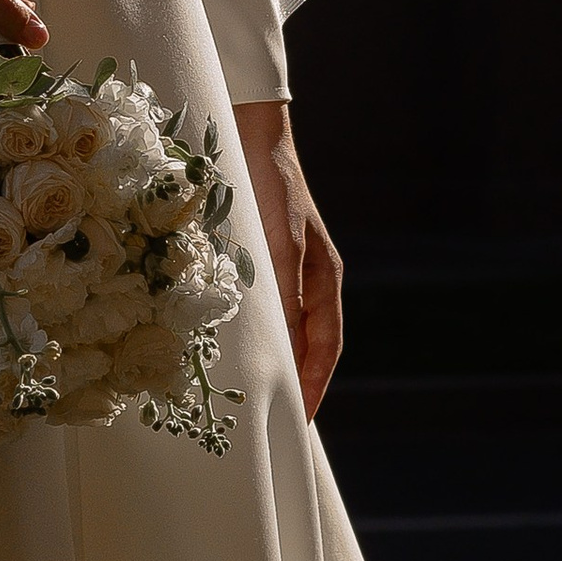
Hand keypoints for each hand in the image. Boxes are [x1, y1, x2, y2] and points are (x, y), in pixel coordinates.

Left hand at [230, 101, 342, 418]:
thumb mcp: (282, 244)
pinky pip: (263, 312)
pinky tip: (235, 350)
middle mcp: (308, 280)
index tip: (303, 421)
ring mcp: (286, 272)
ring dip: (277, 362)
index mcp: (324, 279)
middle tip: (282, 421)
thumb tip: (288, 347)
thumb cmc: (273, 189)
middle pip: (310, 344)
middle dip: (299, 383)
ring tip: (259, 398)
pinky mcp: (260, 262)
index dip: (315, 385)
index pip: (326, 346)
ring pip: (286, 330)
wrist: (251, 139)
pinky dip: (255, 337)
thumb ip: (286, 295)